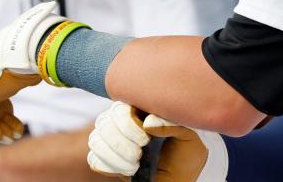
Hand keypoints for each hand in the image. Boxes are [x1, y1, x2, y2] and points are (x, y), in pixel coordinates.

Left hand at [0, 1, 64, 142]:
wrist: (26, 52)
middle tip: (17, 135)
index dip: (7, 111)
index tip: (19, 124)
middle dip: (4, 122)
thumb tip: (54, 72)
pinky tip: (4, 136)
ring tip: (13, 139)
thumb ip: (29, 77)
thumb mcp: (31, 70)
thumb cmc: (33, 57)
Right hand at [87, 102, 227, 180]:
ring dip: (114, 157)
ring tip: (135, 165)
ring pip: (96, 140)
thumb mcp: (189, 136)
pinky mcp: (108, 158)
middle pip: (104, 123)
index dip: (127, 124)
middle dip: (121, 143)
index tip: (145, 139)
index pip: (120, 107)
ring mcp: (113, 139)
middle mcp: (123, 120)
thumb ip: (172, 124)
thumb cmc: (187, 152)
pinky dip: (108, 166)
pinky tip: (126, 170)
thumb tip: (148, 123)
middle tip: (139, 154)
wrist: (182, 176)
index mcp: (141, 108)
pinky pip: (93, 159)